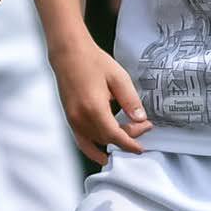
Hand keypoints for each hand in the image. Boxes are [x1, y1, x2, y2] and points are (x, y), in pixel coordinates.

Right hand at [55, 40, 148, 160]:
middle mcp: (81, 118)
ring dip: (113, 141)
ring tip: (128, 134)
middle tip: (142, 125)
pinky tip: (102, 156)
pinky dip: (92, 150)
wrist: (68, 54)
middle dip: (127, 136)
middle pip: (108, 139)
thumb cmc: (93, 62)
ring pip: (97, 141)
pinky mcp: (70, 118)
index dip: (131, 143)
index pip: (116, 135)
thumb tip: (140, 119)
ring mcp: (73, 119)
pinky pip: (81, 141)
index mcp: (94, 108)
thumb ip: (130, 100)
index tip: (142, 145)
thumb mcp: (118, 78)